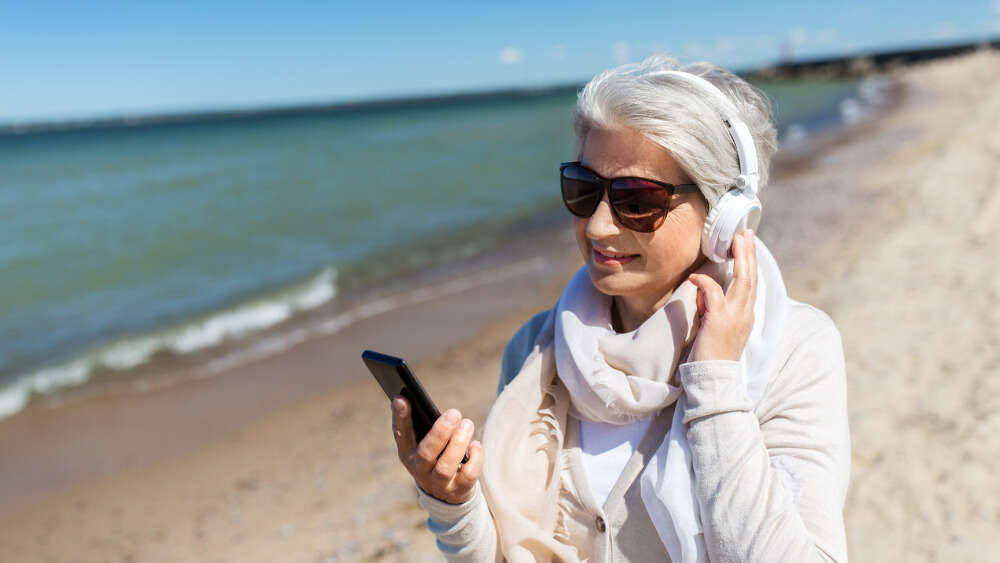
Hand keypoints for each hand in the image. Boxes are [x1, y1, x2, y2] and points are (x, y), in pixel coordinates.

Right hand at [391, 396, 483, 503]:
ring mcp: (439, 483)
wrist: (448, 494)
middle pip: (425, 454)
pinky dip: (475, 457)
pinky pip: (468, 474)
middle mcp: (420, 470)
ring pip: (446, 466)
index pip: (401, 434)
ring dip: (458, 443)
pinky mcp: (459, 490)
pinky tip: (475, 445)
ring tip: (467, 424)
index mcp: (407, 452)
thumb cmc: (436, 456)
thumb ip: (423, 424)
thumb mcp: (424, 442)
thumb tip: (424, 400)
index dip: (400, 417)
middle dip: (440, 432)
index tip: (402, 398)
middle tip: (454, 413)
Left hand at [687, 230, 757, 361]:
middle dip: (749, 254)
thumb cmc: (711, 354)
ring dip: (740, 259)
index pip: (751, 284)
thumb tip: (703, 289)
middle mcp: (745, 314)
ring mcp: (735, 317)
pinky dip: (705, 283)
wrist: (713, 378)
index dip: (750, 264)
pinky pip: (714, 295)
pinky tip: (696, 277)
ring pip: (742, 281)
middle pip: (751, 278)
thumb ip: (711, 307)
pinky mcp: (720, 321)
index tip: (747, 245)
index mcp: (746, 315)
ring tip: (736, 240)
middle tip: (746, 233)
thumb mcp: (714, 326)